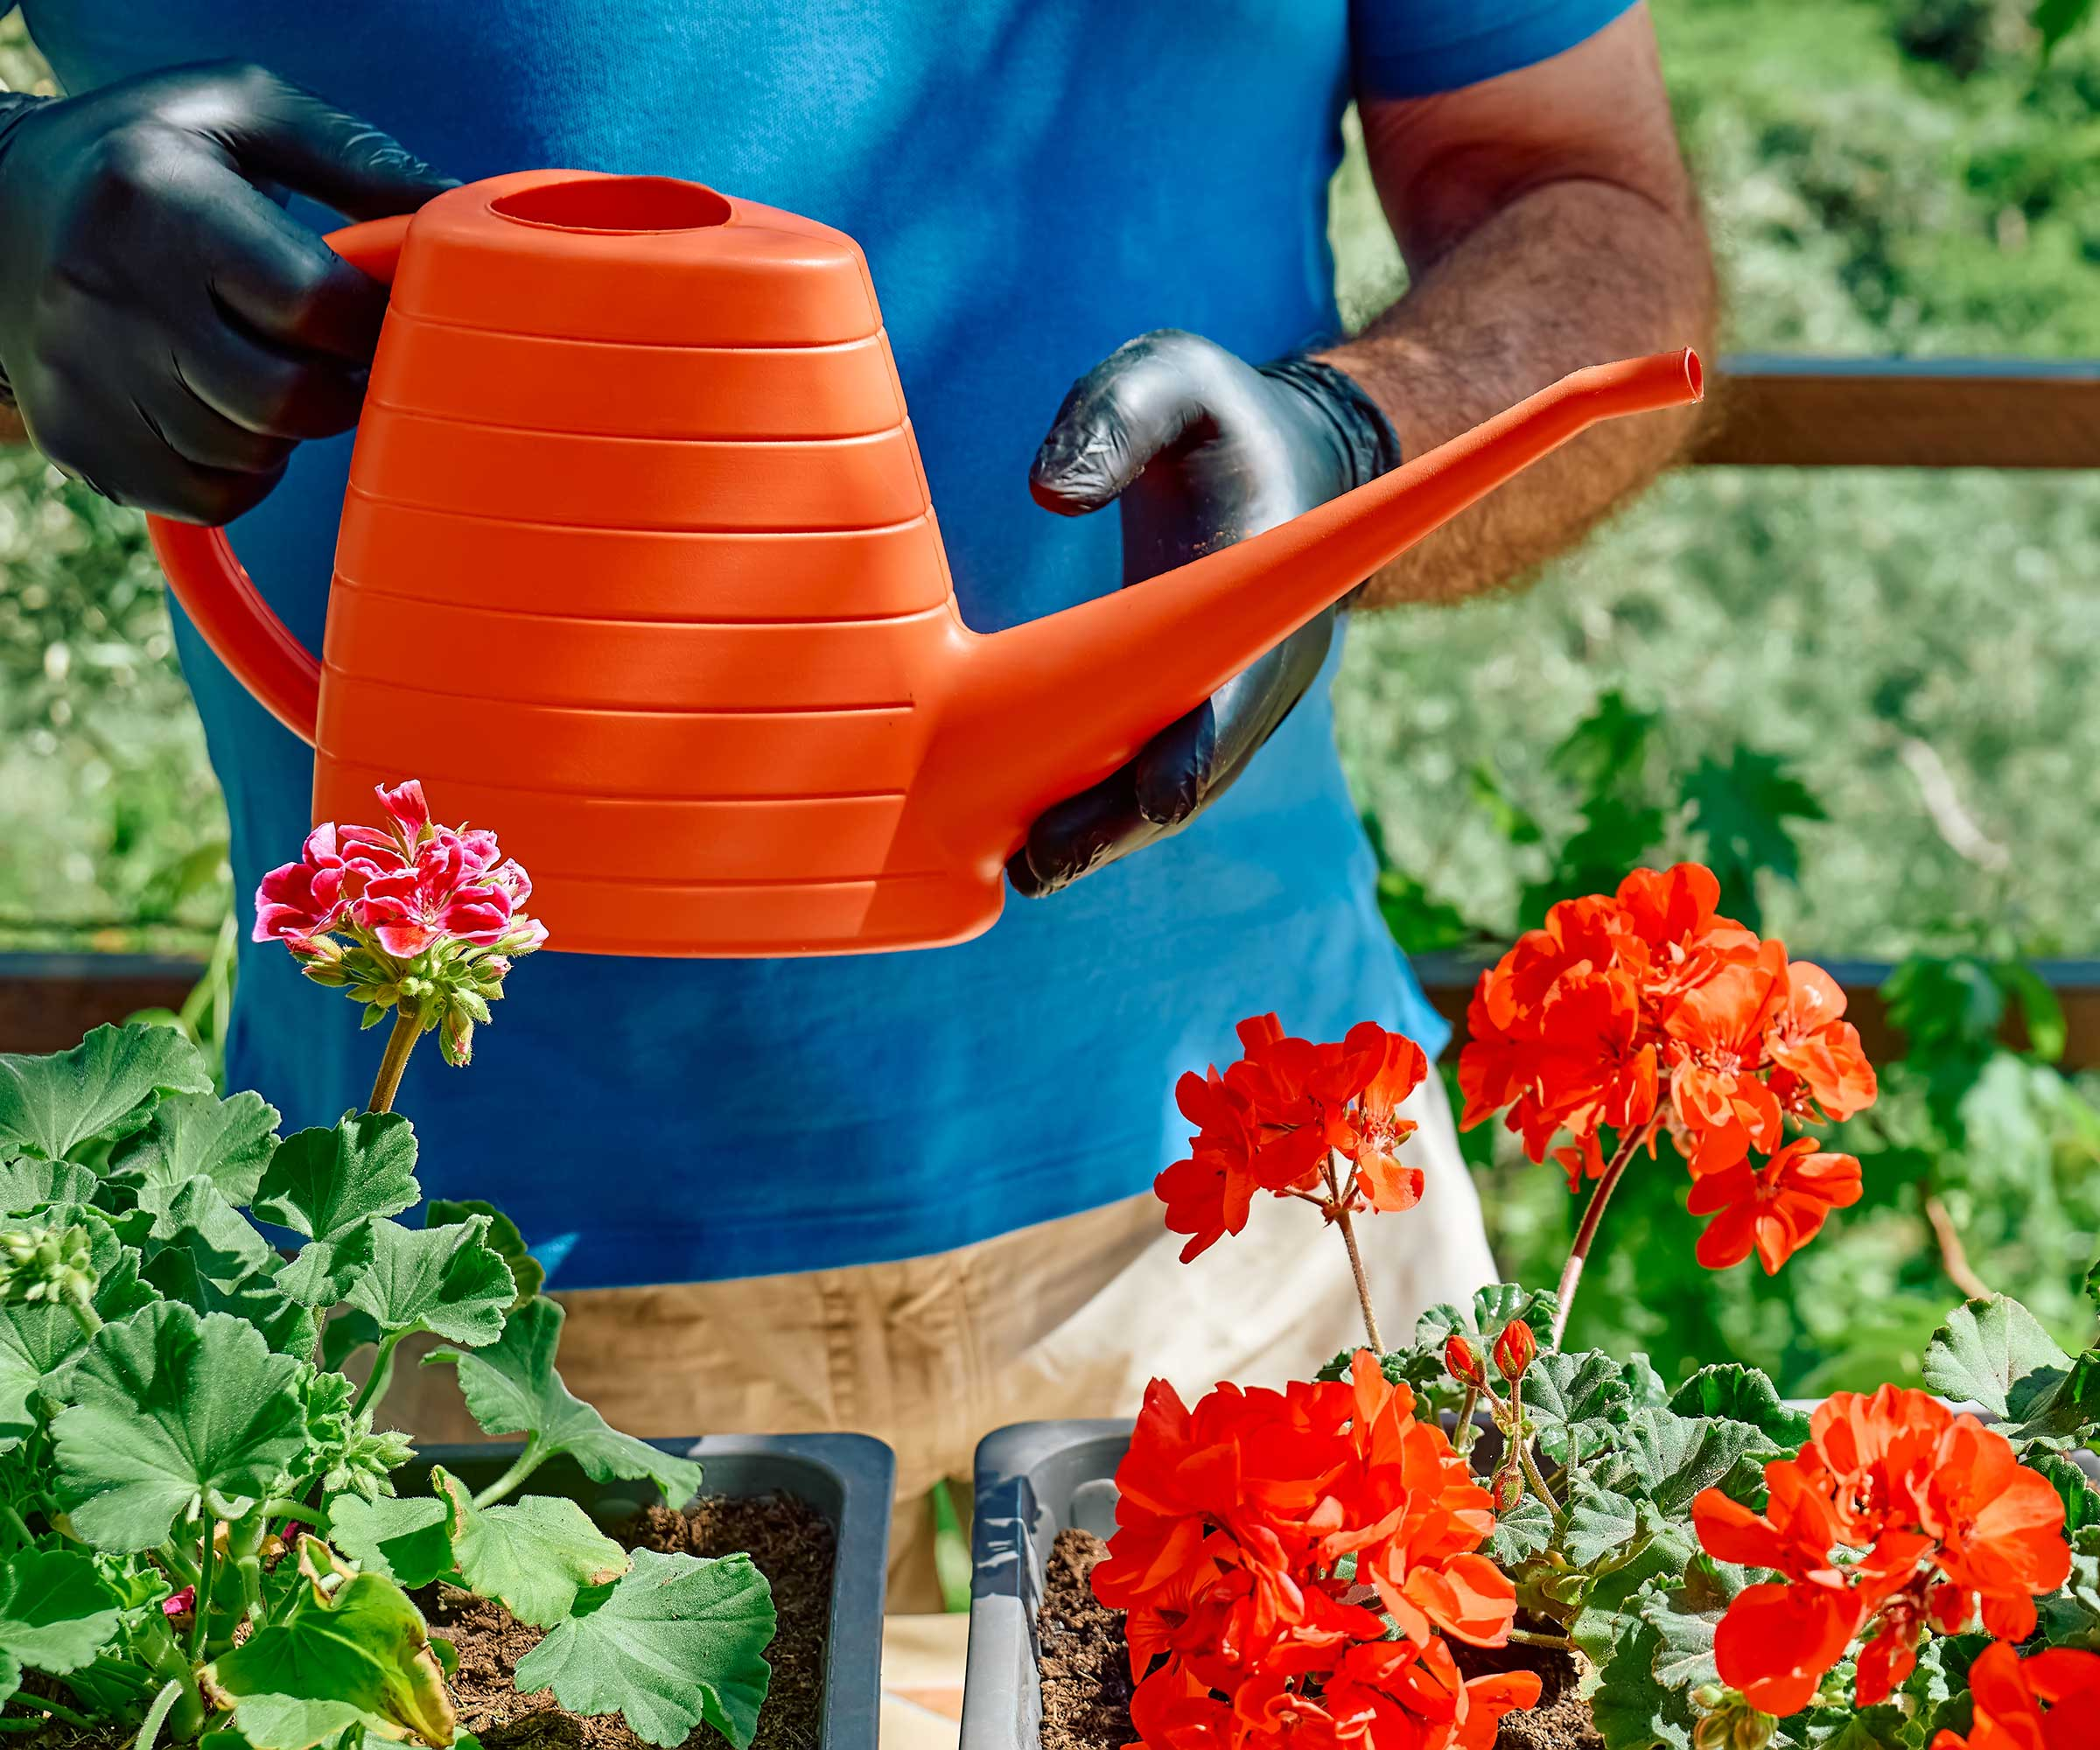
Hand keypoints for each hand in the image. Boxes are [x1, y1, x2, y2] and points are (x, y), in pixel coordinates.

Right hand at [0, 63, 453, 523]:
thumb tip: (462, 213)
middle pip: (288, 399)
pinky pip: (213, 498)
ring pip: (253, 457)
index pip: (314, 302)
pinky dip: (245, 468)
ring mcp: (84, 379)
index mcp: (159, 199)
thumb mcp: (241, 113)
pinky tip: (222, 407)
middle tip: (333, 352)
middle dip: (338, 385)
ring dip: (287, 426)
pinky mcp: (81, 446)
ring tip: (262, 363)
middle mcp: (106, 293)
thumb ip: (356, 159)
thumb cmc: (145, 160)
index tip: (383, 311)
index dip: (373, 321)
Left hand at [1011, 329, 1400, 896]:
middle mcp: (1262, 664)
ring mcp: (1234, 698)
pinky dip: (1101, 810)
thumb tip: (1049, 496)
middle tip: (1040, 867)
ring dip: (1105, 834)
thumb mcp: (1173, 380)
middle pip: (1195, 770)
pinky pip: (1151, 774)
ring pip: (1172, 789)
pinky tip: (1030, 842)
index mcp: (1268, 588)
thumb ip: (1113, 418)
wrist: (1291, 463)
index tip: (1152, 802)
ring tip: (1026, 872)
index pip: (1234, 693)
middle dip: (1123, 824)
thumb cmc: (1218, 416)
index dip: (1192, 754)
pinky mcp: (1197, 712)